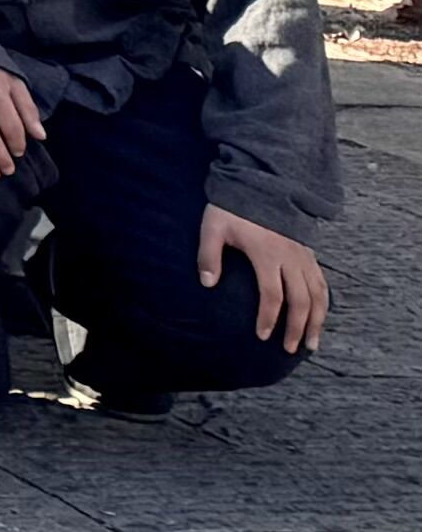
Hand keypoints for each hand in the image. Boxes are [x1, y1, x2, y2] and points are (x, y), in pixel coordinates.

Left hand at [197, 205, 330, 353]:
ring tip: (311, 344)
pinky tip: (320, 317)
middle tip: (288, 349)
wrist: (262, 182)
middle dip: (296, 328)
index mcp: (268, 254)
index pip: (272, 295)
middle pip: (301, 301)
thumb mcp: (214, 226)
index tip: (262, 335)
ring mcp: (304, 256)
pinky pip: (322, 283)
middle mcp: (291, 259)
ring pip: (318, 295)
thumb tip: (207, 284)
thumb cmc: (234, 206)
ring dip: (316, 321)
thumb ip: (208, 254)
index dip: (268, 318)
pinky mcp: (310, 253)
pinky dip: (324, 303)